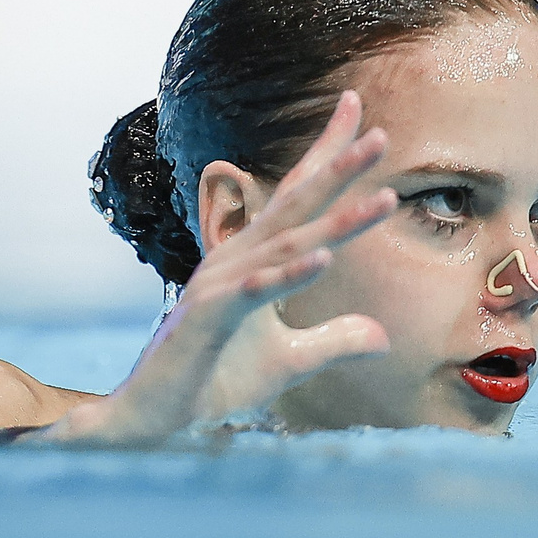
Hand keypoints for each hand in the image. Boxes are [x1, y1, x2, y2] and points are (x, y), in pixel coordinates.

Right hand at [37, 92, 395, 443]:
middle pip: (295, 206)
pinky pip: (255, 291)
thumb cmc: (214, 381)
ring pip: (287, 244)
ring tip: (384, 198)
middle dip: (338, 168)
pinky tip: (325, 257)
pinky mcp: (209, 319)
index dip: (327, 159)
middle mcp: (236, 261)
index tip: (361, 117)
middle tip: (381, 136)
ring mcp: (220, 286)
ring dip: (337, 221)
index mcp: (252, 260)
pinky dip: (290, 274)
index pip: (296, 201)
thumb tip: (382, 336)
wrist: (154, 420)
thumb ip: (334, 342)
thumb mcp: (290, 362)